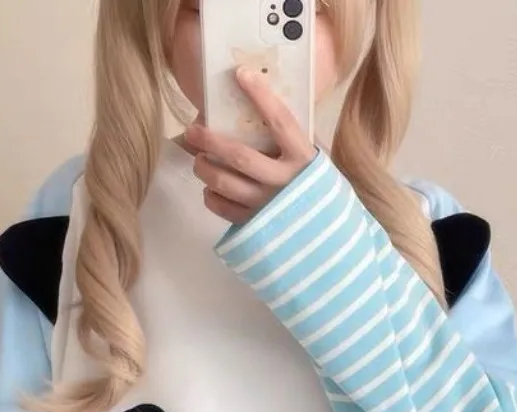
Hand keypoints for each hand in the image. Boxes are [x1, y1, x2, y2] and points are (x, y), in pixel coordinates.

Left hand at [185, 67, 317, 225]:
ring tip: (198, 160)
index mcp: (302, 158)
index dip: (260, 95)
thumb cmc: (311, 185)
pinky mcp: (254, 226)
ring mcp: (267, 206)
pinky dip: (210, 195)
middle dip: (210, 141)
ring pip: (224, 183)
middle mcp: (284, 182)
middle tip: (192, 131)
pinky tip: (210, 188)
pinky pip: (222, 208)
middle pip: (239, 156)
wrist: (323, 232)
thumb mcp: (310, 159)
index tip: (240, 74)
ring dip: (204, 168)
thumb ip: (290, 139)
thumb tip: (258, 106)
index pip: (280, 120)